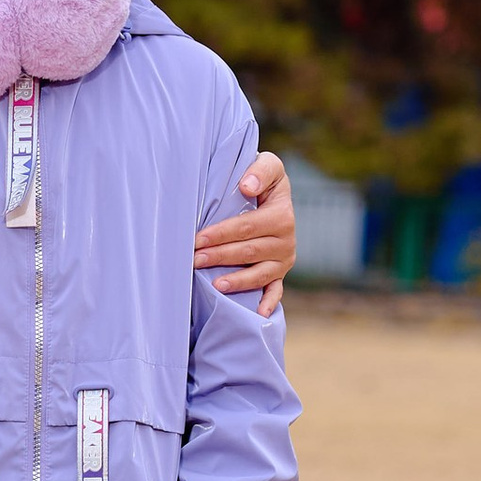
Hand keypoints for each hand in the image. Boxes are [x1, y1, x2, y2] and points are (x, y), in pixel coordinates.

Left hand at [193, 145, 294, 316]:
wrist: (272, 193)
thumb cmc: (262, 179)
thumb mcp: (268, 166)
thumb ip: (261, 170)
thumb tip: (247, 187)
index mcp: (282, 215)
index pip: (247, 227)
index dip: (221, 234)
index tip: (198, 238)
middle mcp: (286, 241)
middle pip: (248, 252)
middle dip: (220, 256)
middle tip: (194, 260)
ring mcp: (284, 260)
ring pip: (259, 274)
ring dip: (236, 281)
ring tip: (214, 285)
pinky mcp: (281, 273)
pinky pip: (275, 291)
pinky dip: (268, 303)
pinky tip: (257, 314)